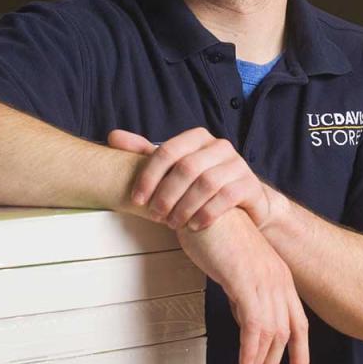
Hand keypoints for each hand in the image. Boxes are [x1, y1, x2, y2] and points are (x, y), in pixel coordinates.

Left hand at [109, 127, 282, 231]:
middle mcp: (220, 147)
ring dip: (185, 207)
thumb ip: (146, 153)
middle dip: (166, 194)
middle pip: (186, 168)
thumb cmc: (200, 187)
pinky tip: (194, 226)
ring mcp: (238, 165)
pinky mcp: (249, 185)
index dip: (149, 176)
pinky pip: (226, 198)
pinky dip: (205, 214)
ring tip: (173, 224)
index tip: (136, 200)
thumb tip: (113, 136)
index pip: (168, 150)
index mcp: (198, 138)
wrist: (243, 205)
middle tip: (155, 216)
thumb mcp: (173, 169)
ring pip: (206, 183)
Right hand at [177, 210, 309, 363]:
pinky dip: (250, 353)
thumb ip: (243, 291)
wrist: (202, 204)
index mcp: (279, 276)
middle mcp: (278, 280)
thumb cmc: (214, 232)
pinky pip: (255, 328)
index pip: (297, 322)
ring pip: (272, 336)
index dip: (300, 353)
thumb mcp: (234, 267)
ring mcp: (265, 281)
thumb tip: (243, 317)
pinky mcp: (247, 282)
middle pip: (286, 334)